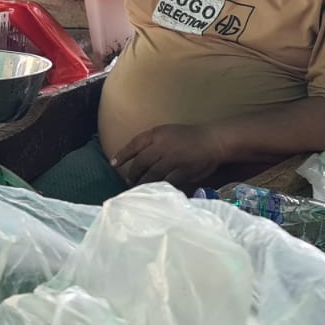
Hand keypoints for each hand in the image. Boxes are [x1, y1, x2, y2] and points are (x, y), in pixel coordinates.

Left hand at [110, 124, 225, 189]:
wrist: (212, 141)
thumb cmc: (188, 137)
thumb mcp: (167, 132)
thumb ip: (152, 143)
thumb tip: (136, 158)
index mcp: (157, 134)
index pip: (134, 144)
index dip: (122, 154)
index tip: (113, 164)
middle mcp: (162, 146)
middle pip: (141, 162)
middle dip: (133, 173)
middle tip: (128, 181)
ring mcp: (173, 159)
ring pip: (151, 174)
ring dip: (142, 183)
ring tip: (138, 189)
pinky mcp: (183, 171)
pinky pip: (167, 182)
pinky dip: (160, 188)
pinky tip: (155, 192)